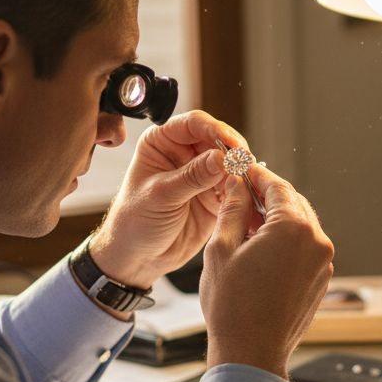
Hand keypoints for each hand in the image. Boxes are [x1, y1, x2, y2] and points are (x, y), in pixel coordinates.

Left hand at [89, 111, 246, 288]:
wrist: (138, 258)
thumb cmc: (134, 222)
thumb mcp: (161, 196)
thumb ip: (192, 177)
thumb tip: (222, 158)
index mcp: (162, 142)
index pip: (194, 123)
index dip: (215, 130)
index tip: (231, 145)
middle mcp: (184, 153)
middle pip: (219, 140)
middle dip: (234, 152)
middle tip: (245, 165)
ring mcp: (202, 174)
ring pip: (231, 163)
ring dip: (242, 171)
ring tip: (248, 182)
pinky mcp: (215, 195)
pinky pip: (236, 187)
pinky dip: (244, 190)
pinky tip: (248, 197)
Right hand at [200, 165, 334, 378]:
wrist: (251, 354)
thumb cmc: (232, 306)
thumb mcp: (221, 248)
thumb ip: (232, 209)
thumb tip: (236, 184)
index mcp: (294, 228)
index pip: (277, 186)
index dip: (256, 174)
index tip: (241, 168)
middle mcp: (317, 242)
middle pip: (293, 203)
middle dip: (268, 195)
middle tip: (241, 192)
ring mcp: (324, 263)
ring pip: (301, 226)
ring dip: (277, 218)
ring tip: (246, 222)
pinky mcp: (322, 280)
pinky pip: (305, 248)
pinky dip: (286, 241)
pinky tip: (261, 248)